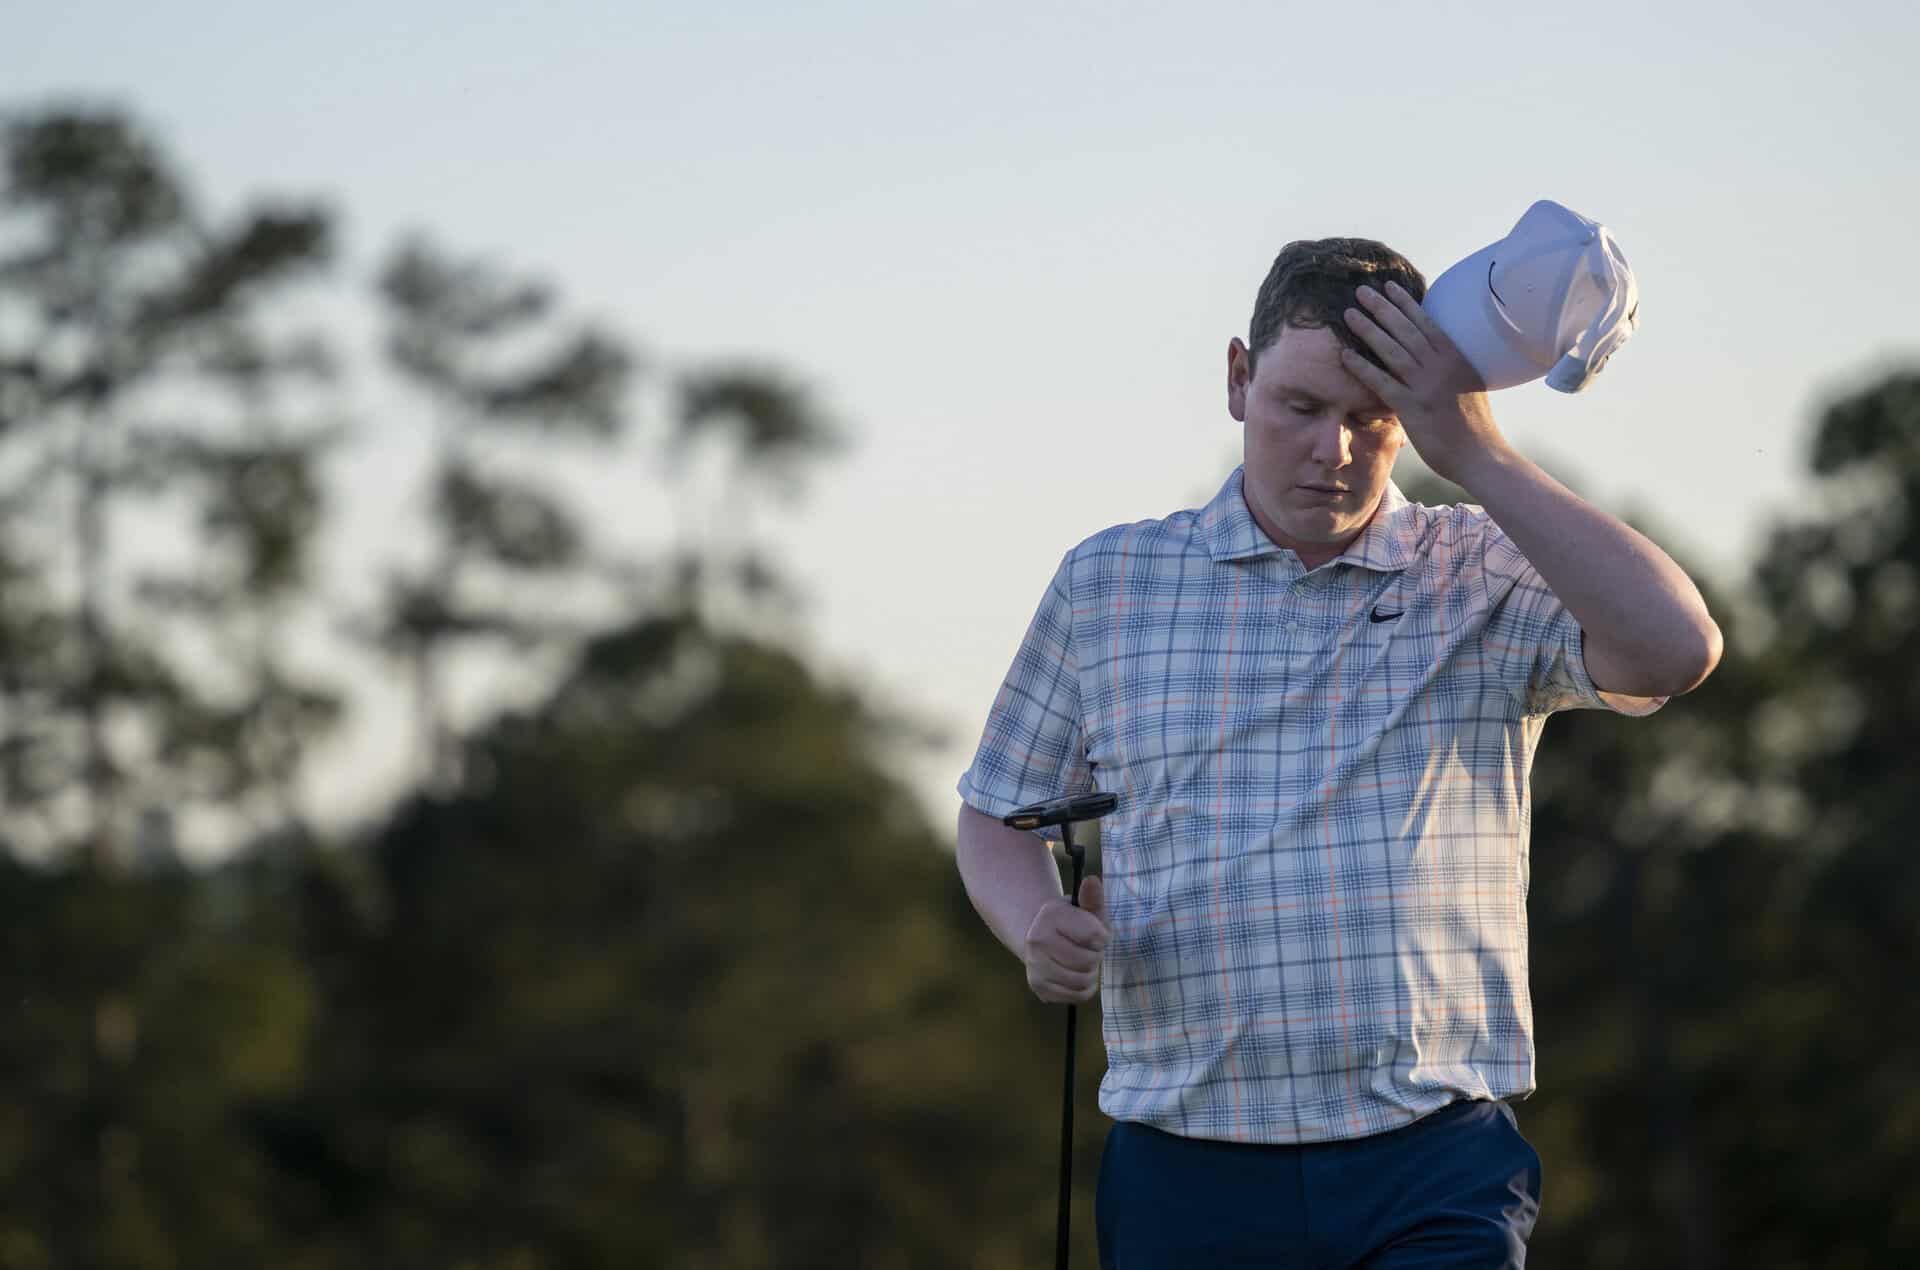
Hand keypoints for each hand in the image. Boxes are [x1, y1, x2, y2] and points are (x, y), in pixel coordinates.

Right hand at [1022, 874, 1108, 1003]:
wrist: (1040, 936)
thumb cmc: (1072, 922)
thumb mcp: (1085, 908)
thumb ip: (1093, 897)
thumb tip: (1092, 881)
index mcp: (1051, 915)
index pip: (1095, 936)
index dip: (1102, 937)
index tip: (1094, 933)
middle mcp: (1037, 940)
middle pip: (1089, 961)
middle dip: (1095, 955)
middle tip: (1086, 948)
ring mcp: (1035, 965)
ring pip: (1084, 980)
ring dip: (1090, 973)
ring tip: (1081, 960)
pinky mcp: (1038, 986)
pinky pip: (1077, 996)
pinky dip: (1083, 988)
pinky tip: (1075, 974)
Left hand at [1339, 280, 1513, 488]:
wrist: (1483, 457)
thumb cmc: (1474, 426)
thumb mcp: (1467, 385)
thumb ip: (1449, 368)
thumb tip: (1435, 355)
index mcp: (1456, 358)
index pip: (1426, 323)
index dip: (1406, 303)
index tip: (1389, 287)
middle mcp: (1441, 366)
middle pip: (1406, 329)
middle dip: (1382, 307)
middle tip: (1361, 291)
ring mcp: (1427, 386)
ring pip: (1393, 350)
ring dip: (1369, 330)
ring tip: (1349, 314)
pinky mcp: (1413, 408)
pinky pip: (1383, 382)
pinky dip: (1363, 367)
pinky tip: (1345, 356)